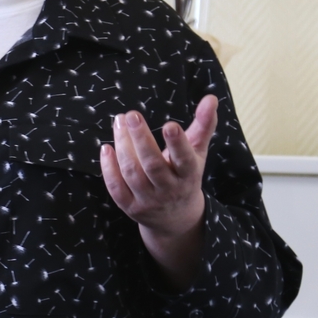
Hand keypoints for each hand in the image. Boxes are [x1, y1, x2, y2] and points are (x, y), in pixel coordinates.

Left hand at [99, 95, 217, 288]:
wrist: (176, 219)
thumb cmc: (185, 177)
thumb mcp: (197, 153)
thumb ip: (203, 125)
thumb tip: (211, 98)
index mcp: (189, 175)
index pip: (185, 159)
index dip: (178, 144)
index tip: (169, 125)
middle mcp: (169, 190)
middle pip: (153, 165)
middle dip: (141, 139)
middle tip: (131, 115)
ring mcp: (148, 200)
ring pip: (132, 173)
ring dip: (123, 146)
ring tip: (119, 122)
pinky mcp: (130, 207)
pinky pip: (116, 188)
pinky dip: (109, 168)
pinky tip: (106, 148)